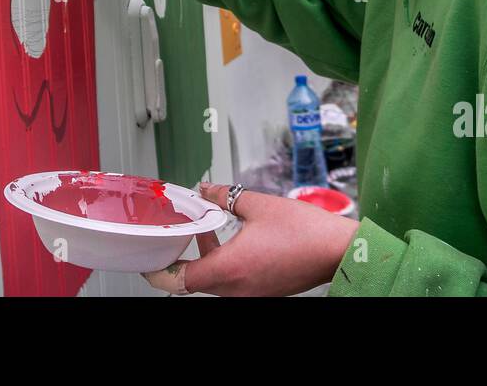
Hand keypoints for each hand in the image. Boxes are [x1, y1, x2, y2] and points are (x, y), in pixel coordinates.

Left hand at [143, 183, 360, 296]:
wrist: (338, 250)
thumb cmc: (305, 232)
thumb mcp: (258, 205)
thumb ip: (225, 197)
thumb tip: (206, 191)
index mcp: (229, 269)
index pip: (178, 280)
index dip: (158, 271)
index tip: (149, 260)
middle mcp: (236, 290)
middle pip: (193, 282)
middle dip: (182, 258)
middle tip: (178, 234)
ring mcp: (250, 294)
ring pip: (213, 283)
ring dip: (205, 259)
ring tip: (207, 229)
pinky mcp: (263, 292)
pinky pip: (232, 283)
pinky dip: (224, 264)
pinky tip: (231, 240)